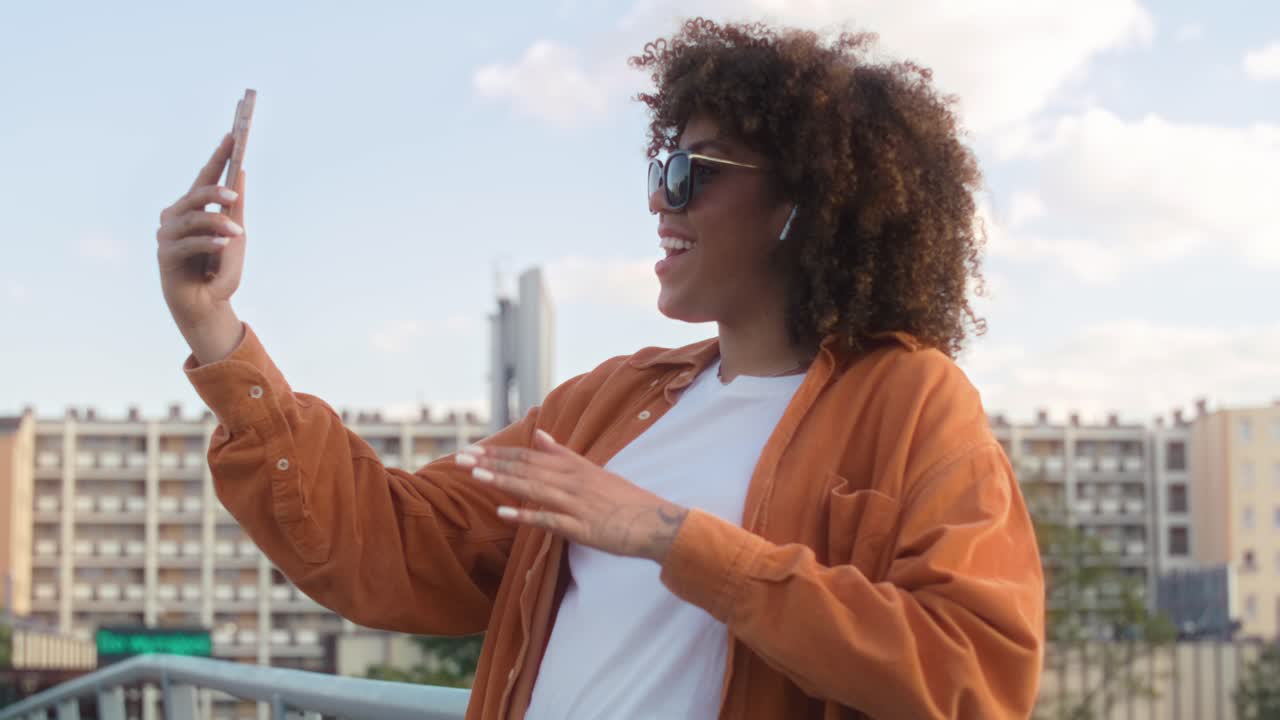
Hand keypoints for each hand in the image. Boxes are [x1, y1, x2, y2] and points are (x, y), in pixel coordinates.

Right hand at [156, 133, 247, 332]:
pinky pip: (187, 243)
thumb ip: (235, 208)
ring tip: (236, 232)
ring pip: (192, 218)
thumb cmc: (219, 270)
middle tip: (235, 196)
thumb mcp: (235, 236)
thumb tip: (241, 174)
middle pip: (195, 194)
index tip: (234, 134)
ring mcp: (168, 235)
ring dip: (217, 223)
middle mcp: (176, 217)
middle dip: (216, 192)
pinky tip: (223, 243)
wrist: (207, 306)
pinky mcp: (165, 256)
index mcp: (193, 208)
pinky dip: (208, 242)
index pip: (205, 176)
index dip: (219, 156)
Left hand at [456, 430, 688, 562]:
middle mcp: (572, 480)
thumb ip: (563, 454)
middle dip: (491, 463)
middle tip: (460, 458)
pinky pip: (549, 519)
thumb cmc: (623, 500)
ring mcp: (576, 504)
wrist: (656, 523)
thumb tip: (540, 436)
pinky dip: (526, 515)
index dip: (499, 453)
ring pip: (533, 488)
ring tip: (474, 475)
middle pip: (525, 468)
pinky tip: (503, 513)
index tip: (472, 450)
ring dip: (503, 481)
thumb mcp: (593, 470)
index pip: (529, 455)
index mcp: (573, 466)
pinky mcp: (582, 527)